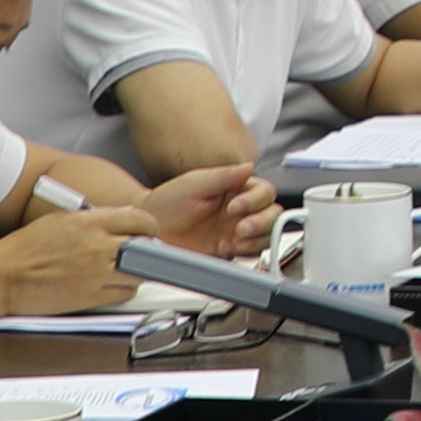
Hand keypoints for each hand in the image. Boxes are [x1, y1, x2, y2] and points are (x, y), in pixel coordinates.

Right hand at [0, 207, 151, 314]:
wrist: (1, 278)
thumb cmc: (25, 249)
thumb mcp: (62, 220)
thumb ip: (96, 219)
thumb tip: (123, 219)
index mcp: (89, 222)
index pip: (139, 219)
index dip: (147, 227)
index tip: (147, 232)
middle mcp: (97, 246)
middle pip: (144, 247)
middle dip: (146, 250)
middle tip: (142, 252)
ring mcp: (96, 273)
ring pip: (139, 273)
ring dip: (136, 272)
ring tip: (124, 270)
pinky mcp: (91, 297)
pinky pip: (124, 294)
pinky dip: (123, 290)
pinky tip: (111, 285)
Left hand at [145, 163, 278, 260]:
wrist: (147, 231)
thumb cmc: (167, 203)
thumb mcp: (194, 183)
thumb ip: (223, 175)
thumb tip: (248, 167)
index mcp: (236, 189)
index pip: (264, 192)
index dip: (256, 200)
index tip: (236, 207)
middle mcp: (241, 211)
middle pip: (273, 214)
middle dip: (262, 222)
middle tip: (240, 228)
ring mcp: (237, 232)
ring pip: (267, 235)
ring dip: (256, 238)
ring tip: (235, 238)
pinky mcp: (230, 251)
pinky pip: (251, 254)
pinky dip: (246, 252)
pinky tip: (230, 248)